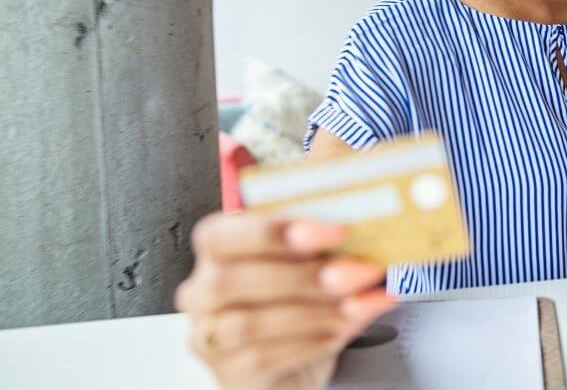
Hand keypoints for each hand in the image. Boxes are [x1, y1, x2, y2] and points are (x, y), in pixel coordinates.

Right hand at [175, 213, 397, 389]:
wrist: (303, 350)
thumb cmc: (305, 288)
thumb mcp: (317, 247)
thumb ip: (326, 222)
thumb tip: (361, 196)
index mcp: (216, 247)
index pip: (221, 234)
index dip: (273, 230)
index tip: (335, 229)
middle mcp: (201, 292)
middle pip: (232, 281)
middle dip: (303, 275)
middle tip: (361, 271)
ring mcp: (210, 337)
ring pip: (248, 324)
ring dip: (315, 310)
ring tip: (363, 301)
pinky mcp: (230, 376)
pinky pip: (263, 359)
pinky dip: (313, 341)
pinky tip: (346, 326)